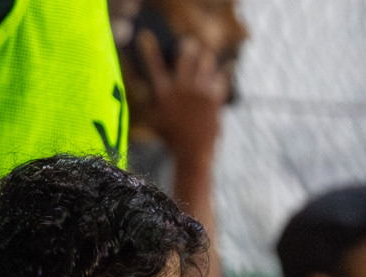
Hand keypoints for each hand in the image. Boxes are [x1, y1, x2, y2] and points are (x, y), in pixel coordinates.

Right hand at [135, 32, 227, 164]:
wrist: (193, 153)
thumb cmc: (171, 138)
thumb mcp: (153, 120)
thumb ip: (148, 102)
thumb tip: (140, 89)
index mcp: (163, 93)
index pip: (153, 66)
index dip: (148, 50)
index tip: (144, 35)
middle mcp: (181, 89)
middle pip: (185, 56)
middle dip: (187, 48)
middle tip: (189, 46)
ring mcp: (199, 92)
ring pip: (205, 61)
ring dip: (205, 58)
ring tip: (205, 58)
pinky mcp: (215, 98)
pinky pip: (222, 76)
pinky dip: (224, 71)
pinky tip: (226, 68)